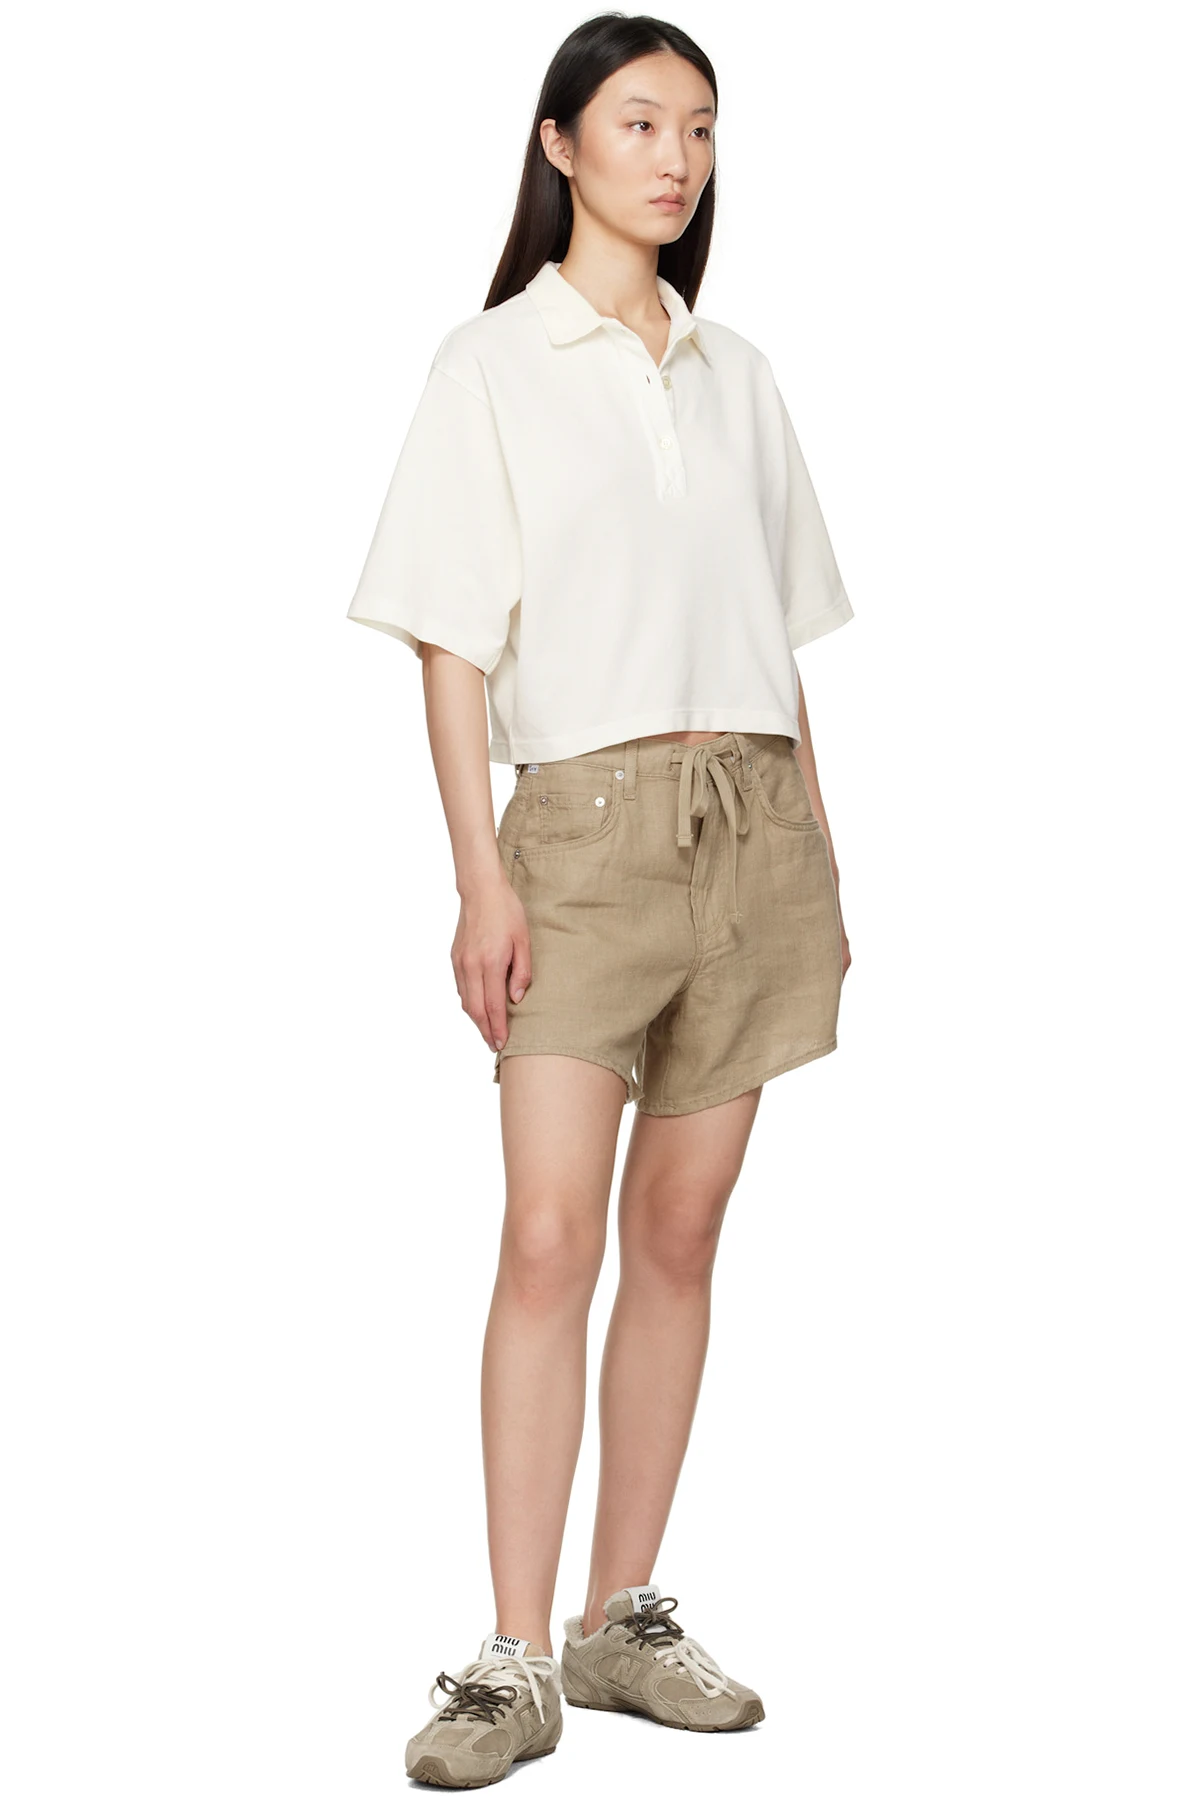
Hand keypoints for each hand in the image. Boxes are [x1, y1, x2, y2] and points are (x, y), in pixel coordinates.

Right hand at [450, 874, 531, 1052]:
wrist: (480, 891)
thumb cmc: (506, 912)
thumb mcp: (523, 940)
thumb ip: (522, 972)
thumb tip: (516, 998)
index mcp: (491, 963)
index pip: (494, 1006)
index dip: (498, 1028)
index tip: (502, 1043)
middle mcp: (471, 966)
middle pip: (475, 1010)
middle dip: (485, 1030)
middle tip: (494, 1045)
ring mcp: (460, 963)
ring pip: (465, 1001)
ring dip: (476, 1019)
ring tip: (488, 1030)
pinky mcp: (455, 958)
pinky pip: (461, 988)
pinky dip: (469, 1002)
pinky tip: (478, 1007)